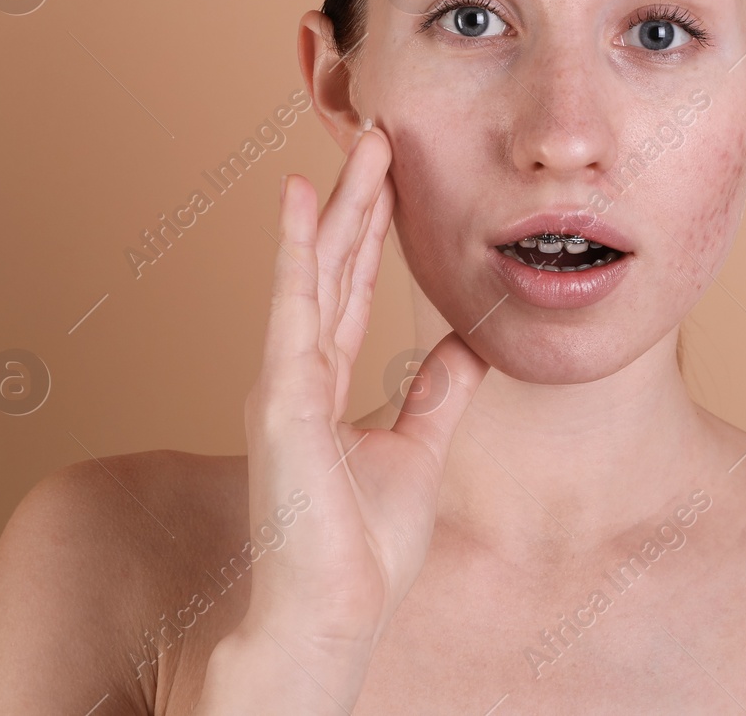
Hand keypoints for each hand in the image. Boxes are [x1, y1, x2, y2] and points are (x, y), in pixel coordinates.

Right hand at [209, 124, 487, 709]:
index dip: (369, 229)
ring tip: (357, 145)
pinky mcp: (281, 397)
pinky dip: (298, 252)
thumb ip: (435, 394)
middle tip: (379, 134)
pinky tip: (303, 200)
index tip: (388, 174)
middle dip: (358, 201)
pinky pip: (293, 308)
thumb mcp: (419, 450)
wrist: (336, 611)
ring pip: (315, 273)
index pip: (351, 287)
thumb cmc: (363, 548)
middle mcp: (299, 372)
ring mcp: (285, 381)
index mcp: (327, 383)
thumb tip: (464, 346)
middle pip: (335, 267)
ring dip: (337, 207)